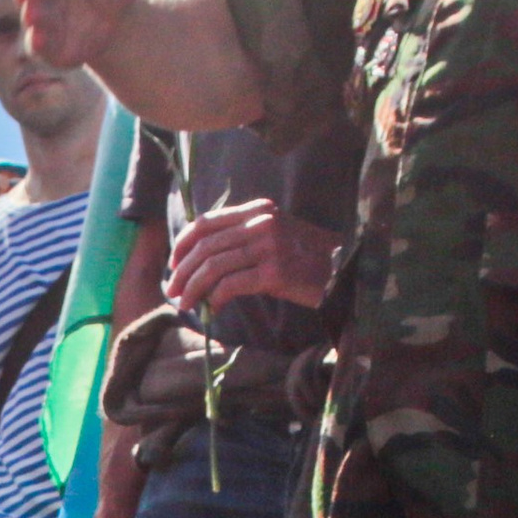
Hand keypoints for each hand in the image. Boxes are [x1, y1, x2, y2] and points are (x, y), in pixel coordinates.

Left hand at [170, 201, 342, 312]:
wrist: (345, 271)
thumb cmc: (308, 258)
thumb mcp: (277, 234)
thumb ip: (244, 236)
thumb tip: (202, 259)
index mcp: (259, 210)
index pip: (207, 222)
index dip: (183, 244)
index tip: (174, 264)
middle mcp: (262, 223)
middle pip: (206, 247)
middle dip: (182, 272)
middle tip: (173, 291)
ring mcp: (269, 246)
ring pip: (213, 267)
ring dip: (193, 288)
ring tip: (185, 303)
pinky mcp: (275, 272)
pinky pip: (230, 285)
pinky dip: (215, 298)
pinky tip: (212, 308)